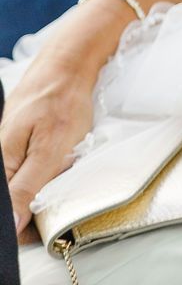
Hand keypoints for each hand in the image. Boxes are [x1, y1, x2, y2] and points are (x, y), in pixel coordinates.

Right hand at [1, 12, 109, 236]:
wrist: (68, 62)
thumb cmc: (62, 100)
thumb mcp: (50, 149)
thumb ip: (28, 188)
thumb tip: (10, 226)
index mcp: (2, 162)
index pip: (6, 211)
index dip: (27, 221)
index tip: (46, 219)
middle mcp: (1, 155)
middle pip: (15, 197)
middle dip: (38, 197)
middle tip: (60, 175)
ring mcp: (9, 145)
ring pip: (26, 180)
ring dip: (46, 179)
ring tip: (61, 156)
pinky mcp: (21, 138)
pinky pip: (32, 164)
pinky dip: (48, 163)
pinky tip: (60, 149)